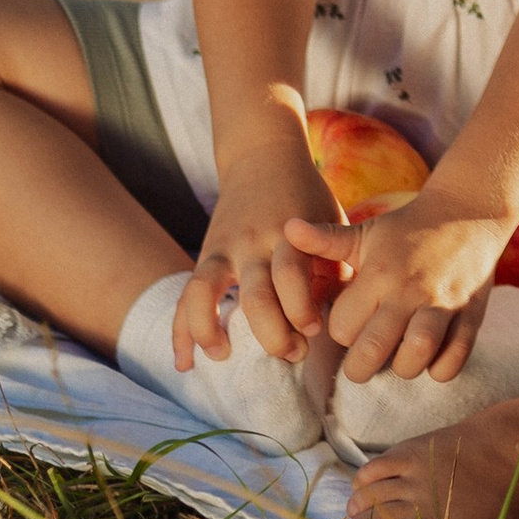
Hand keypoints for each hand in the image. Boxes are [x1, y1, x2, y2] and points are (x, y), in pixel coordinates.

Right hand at [174, 175, 326, 370]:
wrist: (261, 156)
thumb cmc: (306, 196)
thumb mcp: (329, 221)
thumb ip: (334, 265)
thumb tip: (337, 317)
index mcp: (290, 233)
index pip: (291, 276)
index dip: (301, 310)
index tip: (314, 330)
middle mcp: (253, 243)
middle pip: (256, 296)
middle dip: (274, 335)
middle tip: (292, 352)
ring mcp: (223, 249)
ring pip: (204, 291)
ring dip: (210, 330)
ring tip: (224, 356)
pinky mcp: (205, 256)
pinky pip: (185, 296)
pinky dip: (181, 331)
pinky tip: (185, 363)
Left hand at [286, 195, 512, 385]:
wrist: (468, 213)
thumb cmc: (407, 229)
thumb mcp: (365, 232)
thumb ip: (325, 240)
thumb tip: (288, 228)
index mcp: (378, 273)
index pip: (341, 327)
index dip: (340, 331)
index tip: (351, 322)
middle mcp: (409, 291)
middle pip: (372, 350)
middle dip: (360, 367)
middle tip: (363, 361)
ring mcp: (444, 305)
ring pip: (416, 357)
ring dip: (402, 368)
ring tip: (399, 357)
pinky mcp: (471, 316)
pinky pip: (454, 361)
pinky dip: (440, 369)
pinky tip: (431, 357)